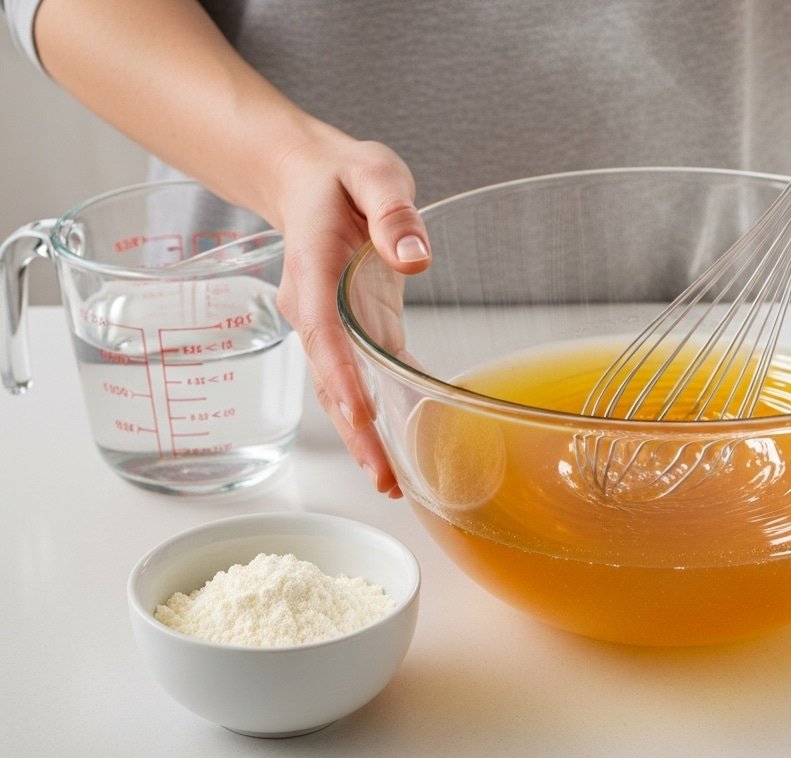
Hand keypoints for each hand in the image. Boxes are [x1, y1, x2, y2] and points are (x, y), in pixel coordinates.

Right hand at [271, 131, 430, 497]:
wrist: (307, 177)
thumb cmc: (341, 175)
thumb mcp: (373, 172)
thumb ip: (393, 211)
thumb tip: (414, 258)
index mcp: (313, 266)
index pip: (324, 329)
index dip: (341, 374)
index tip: (361, 413)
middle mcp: (311, 306)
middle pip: (327, 377)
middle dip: (353, 431)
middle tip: (384, 478)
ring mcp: (325, 325)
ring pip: (337, 390)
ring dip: (361, 437)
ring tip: (391, 483)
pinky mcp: (348, 332)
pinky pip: (357, 380)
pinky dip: (376, 416)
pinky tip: (401, 450)